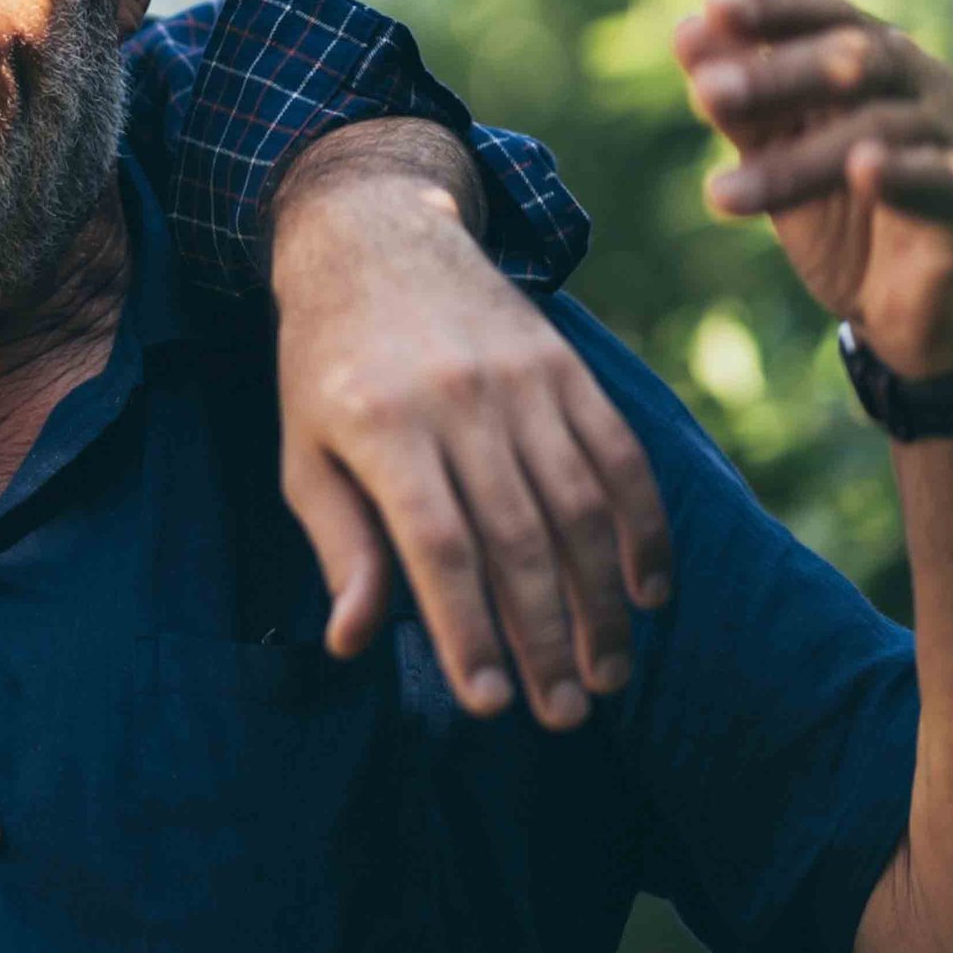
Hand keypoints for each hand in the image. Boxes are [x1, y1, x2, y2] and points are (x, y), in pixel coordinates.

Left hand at [272, 181, 672, 732]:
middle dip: (546, 638)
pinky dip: (643, 529)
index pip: (438, 547)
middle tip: (563, 714)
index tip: (491, 704)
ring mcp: (522, 381)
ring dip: (602, 602)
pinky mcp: (566, 368)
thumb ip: (340, 545)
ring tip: (606, 676)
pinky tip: (648, 593)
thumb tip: (352, 641)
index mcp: (381, 425)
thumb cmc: (328, 365)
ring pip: (580, 507)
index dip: (469, 631)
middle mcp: (458, 401)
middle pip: (518, 538)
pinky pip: (621, 456)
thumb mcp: (305, 451)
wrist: (377, 238)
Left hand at [676, 0, 952, 379]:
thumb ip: (743, 105)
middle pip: (855, 60)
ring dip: (795, 160)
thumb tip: (686, 31)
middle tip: (706, 91)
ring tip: (720, 194)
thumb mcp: (783, 156)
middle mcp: (924, 86)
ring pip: (877, 129)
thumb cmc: (849, 214)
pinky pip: (938, 178)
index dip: (775, 10)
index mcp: (880, 62)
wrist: (927, 309)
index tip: (712, 6)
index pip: (829, 18)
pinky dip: (898, 171)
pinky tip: (861, 170)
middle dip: (775, 76)